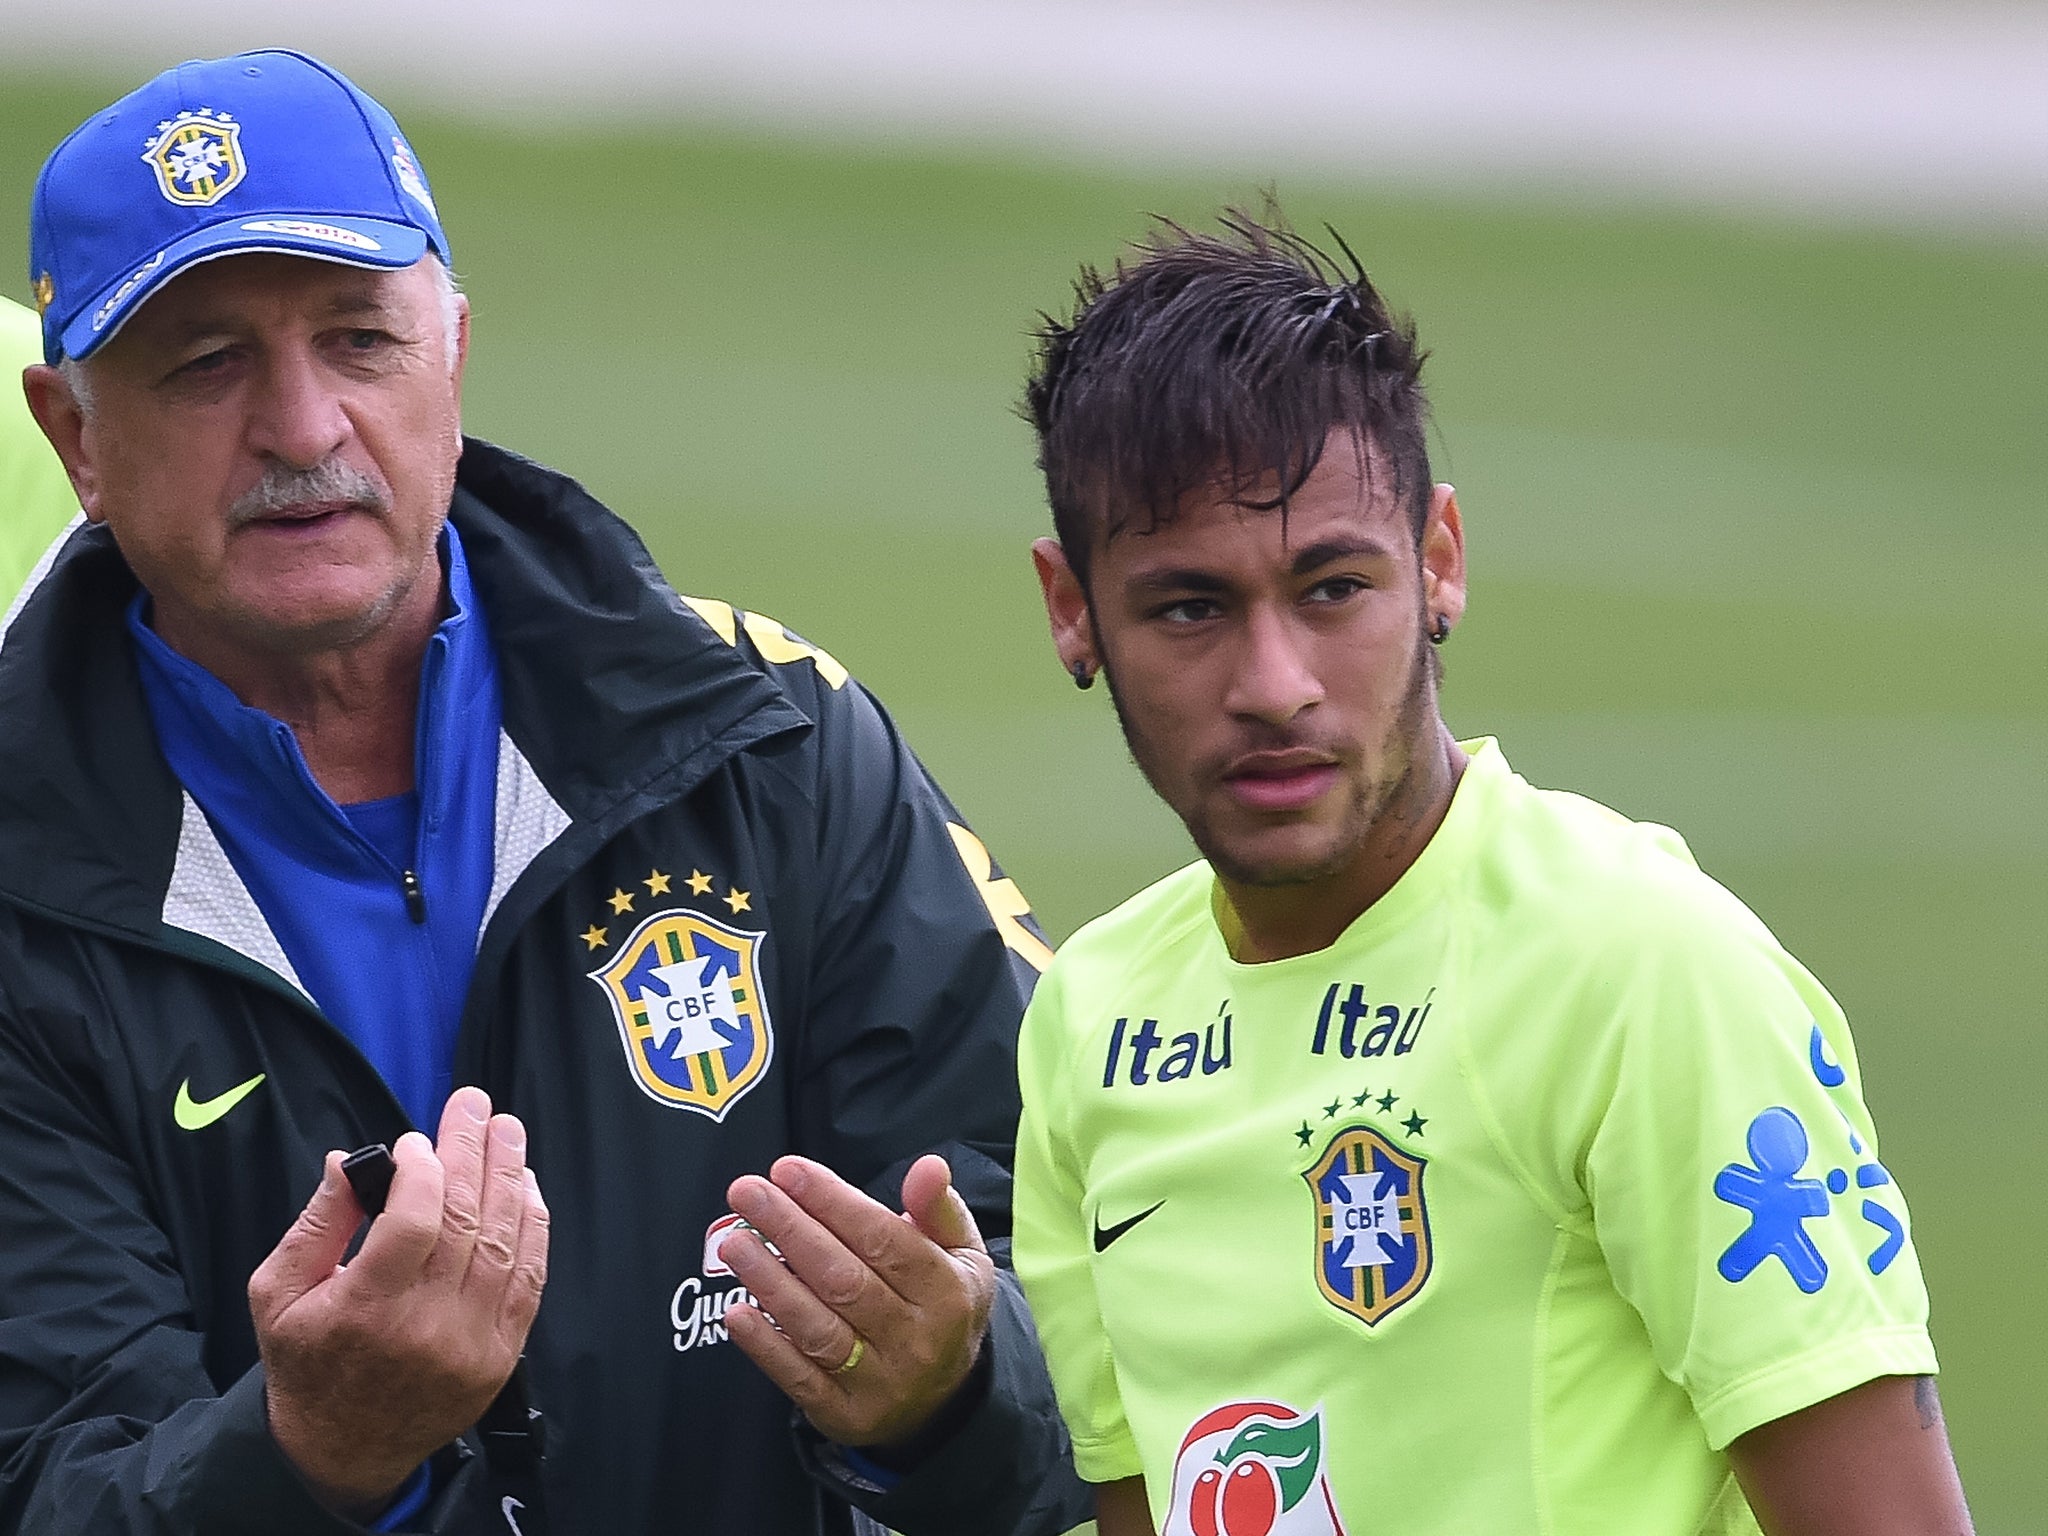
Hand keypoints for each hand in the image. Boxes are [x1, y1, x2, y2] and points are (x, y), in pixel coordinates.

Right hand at [248, 1087, 549, 1514]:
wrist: (345, 1447)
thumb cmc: (307, 1361)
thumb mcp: (278, 1293)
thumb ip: (317, 1223)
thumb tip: (351, 1158)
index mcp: (366, 1309)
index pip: (415, 1222)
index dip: (423, 1171)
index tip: (416, 1139)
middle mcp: (427, 1327)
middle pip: (466, 1220)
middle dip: (472, 1151)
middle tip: (474, 1104)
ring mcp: (472, 1342)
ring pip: (504, 1241)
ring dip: (510, 1177)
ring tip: (506, 1132)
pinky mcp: (501, 1352)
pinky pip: (529, 1277)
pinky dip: (533, 1226)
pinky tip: (526, 1186)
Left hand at [720, 1154, 995, 1448]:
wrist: (946, 1401)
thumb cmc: (942, 1307)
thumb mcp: (961, 1254)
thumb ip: (939, 1207)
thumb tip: (928, 1166)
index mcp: (945, 1292)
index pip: (883, 1240)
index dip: (833, 1202)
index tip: (788, 1170)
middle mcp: (915, 1338)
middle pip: (844, 1279)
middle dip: (791, 1230)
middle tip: (747, 1193)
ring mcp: (879, 1381)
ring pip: (818, 1328)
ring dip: (771, 1283)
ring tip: (735, 1242)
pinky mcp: (845, 1414)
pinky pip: (799, 1379)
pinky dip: (766, 1346)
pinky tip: (737, 1313)